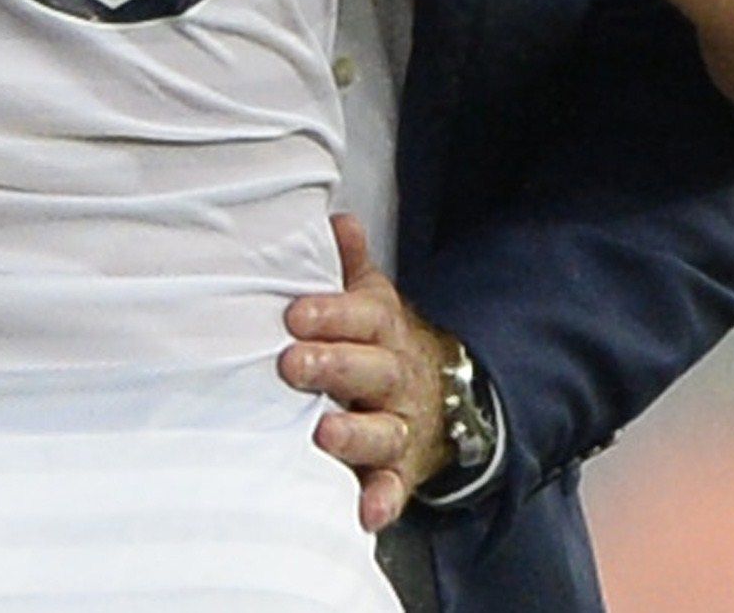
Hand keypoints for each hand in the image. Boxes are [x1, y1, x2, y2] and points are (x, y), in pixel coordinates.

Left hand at [280, 213, 460, 530]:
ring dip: (355, 432)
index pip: (362, 315)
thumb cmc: (380, 344)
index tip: (295, 315)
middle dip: (333, 365)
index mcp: (384, 329)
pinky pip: (396, 487)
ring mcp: (400, 424)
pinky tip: (365, 512)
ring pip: (384, 428)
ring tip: (323, 433)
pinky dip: (383, 500)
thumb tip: (337, 221)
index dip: (331, 313)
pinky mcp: (402, 470)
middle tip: (291, 363)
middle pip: (371, 368)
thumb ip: (350, 264)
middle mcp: (394, 375)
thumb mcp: (371, 299)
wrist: (442, 398)